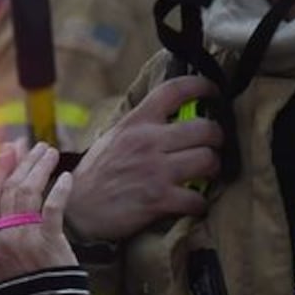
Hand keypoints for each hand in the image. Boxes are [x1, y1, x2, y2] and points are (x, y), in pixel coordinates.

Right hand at [0, 140, 76, 282]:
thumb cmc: (23, 293)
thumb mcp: (2, 263)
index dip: (1, 169)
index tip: (9, 149)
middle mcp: (3, 234)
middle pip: (10, 189)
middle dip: (22, 162)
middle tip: (34, 144)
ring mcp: (24, 238)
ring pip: (28, 193)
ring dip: (39, 169)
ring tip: (50, 153)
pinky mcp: (47, 243)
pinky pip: (52, 209)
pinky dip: (59, 191)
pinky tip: (66, 177)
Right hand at [65, 74, 222, 241]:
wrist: (76, 208)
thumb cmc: (97, 173)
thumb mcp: (114, 136)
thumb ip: (141, 123)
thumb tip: (171, 112)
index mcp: (136, 122)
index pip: (174, 90)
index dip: (202, 86)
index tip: (214, 91)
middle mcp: (148, 142)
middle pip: (205, 128)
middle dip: (218, 137)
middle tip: (214, 143)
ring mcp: (155, 171)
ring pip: (209, 160)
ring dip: (214, 167)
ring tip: (208, 171)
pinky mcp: (159, 200)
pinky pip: (198, 198)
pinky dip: (200, 202)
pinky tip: (194, 201)